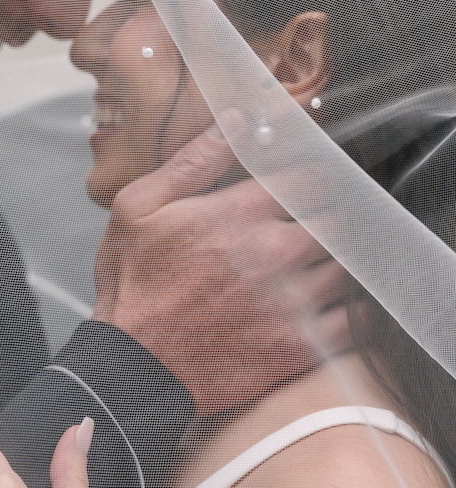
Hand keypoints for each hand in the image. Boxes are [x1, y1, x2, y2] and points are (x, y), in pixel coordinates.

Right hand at [95, 121, 351, 413]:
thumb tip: (237, 120)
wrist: (133, 366)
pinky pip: (355, 320)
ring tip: (312, 262)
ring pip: (349, 265)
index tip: (306, 184)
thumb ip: (194, 160)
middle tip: (310, 222)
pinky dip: (350, 308)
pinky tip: (326, 301)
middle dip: (328, 216)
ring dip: (337, 259)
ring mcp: (292, 302)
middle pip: (340, 219)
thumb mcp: (141, 206)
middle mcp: (275, 254)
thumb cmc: (133, 284)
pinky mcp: (299, 346)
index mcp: (240, 213)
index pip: (314, 177)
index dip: (315, 176)